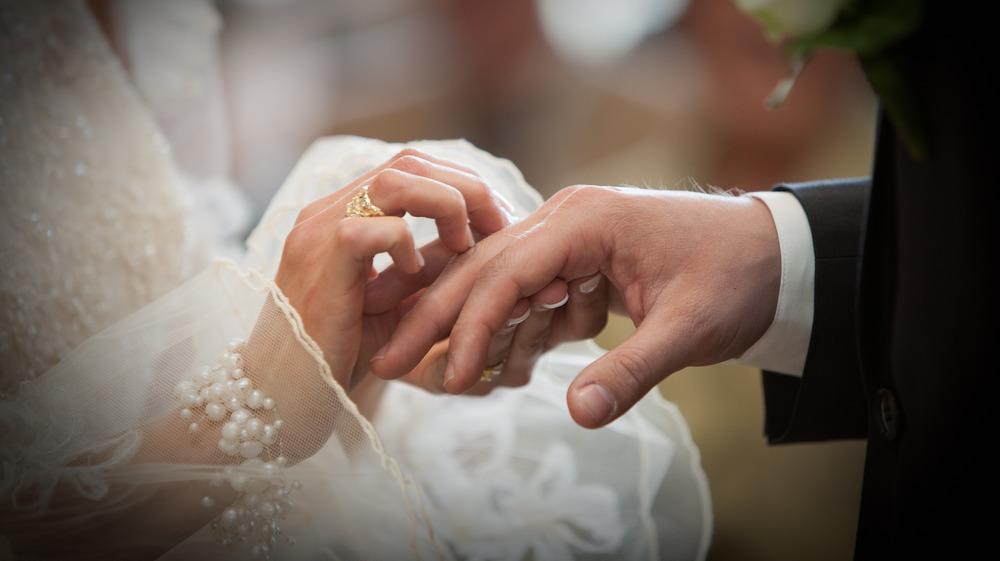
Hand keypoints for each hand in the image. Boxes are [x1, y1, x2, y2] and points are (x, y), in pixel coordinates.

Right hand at [274, 148, 509, 392]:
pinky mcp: (320, 263)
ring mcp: (319, 233)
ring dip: (447, 207)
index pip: (411, 166)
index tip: (496, 220)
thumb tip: (483, 243)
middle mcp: (326, 212)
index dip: (461, 183)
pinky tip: (416, 274)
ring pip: (395, 181)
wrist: (285, 395)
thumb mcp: (395, 303)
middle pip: (411, 161)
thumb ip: (428, 268)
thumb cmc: (340, 355)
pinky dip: (407, 244)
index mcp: (342, 213)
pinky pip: (374, 229)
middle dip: (468, 189)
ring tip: (466, 247)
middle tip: (501, 227)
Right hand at [369, 185, 780, 427]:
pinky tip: (503, 365)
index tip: (443, 375)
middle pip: (485, 269)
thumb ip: (632, 371)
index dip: (470, 326)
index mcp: (586, 220)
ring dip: (474, 330)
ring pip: (501, 283)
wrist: (776, 253)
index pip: (506, 272)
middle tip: (387, 360)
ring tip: (436, 375)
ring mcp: (571, 236)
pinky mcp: (580, 259)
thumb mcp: (688, 329)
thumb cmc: (736, 277)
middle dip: (437, 318)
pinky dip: (517, 330)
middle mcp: (568, 219)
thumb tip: (578, 417)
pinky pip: (531, 294)